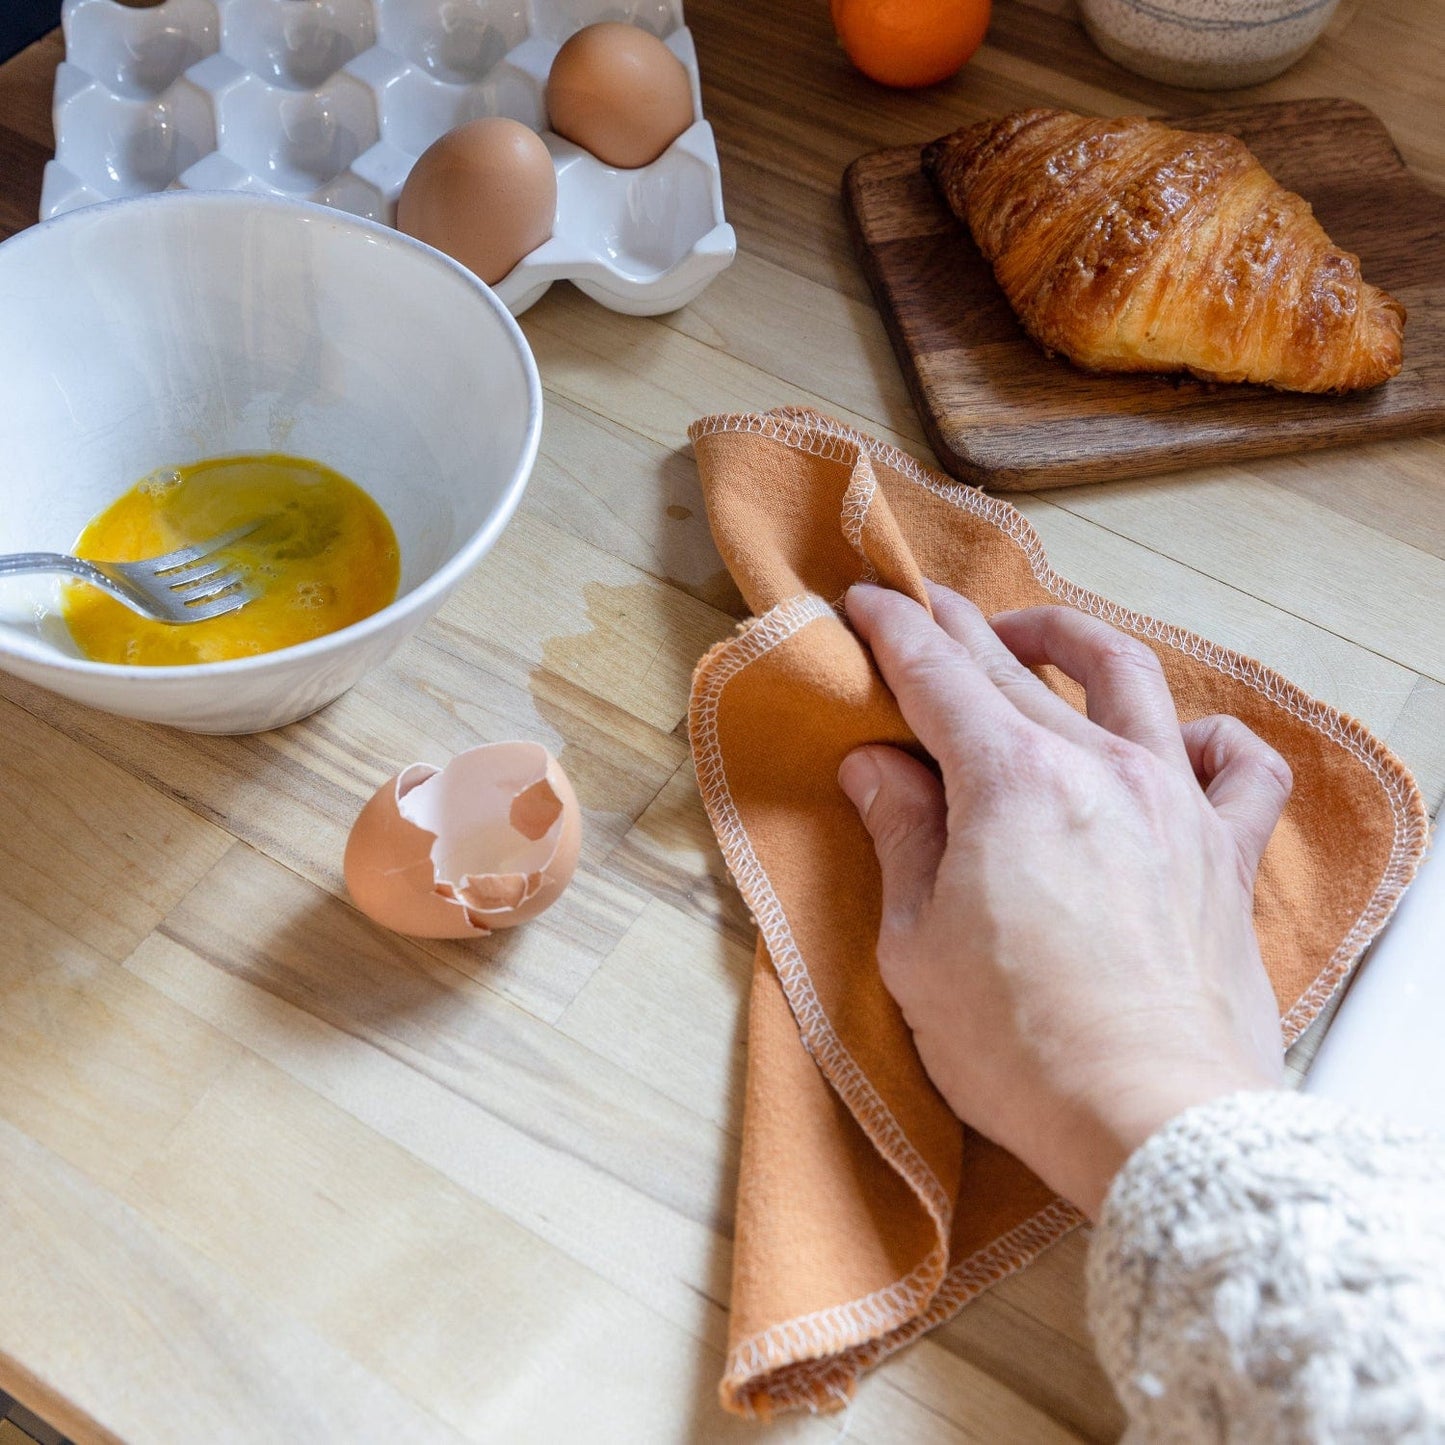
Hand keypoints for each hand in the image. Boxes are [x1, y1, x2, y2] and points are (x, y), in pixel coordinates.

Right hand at [838, 582, 1289, 1218]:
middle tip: (922, 609)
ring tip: (1035, 637)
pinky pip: (1239, 766)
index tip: (865, 601)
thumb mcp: (917, 944)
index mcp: (1009, 780)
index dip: (893, 630)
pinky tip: (1180, 738)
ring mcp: (1173, 802)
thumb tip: (876, 767)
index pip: (937, 675)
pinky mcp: (1223, 854)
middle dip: (960, 627)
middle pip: (1018, 667)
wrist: (1153, 1118)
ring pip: (1131, 677)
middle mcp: (1097, 766)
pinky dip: (1211, 735)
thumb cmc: (1020, 1045)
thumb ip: (901, 836)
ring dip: (1074, 641)